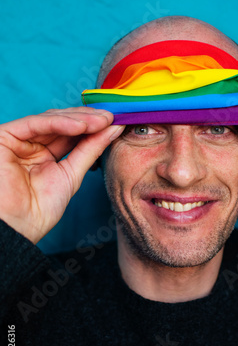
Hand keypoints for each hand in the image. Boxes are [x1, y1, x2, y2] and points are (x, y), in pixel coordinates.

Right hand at [0, 107, 123, 243]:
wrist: (17, 228)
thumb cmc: (39, 210)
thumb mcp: (72, 174)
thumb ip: (90, 150)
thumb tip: (113, 129)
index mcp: (45, 155)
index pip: (72, 133)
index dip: (94, 127)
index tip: (117, 122)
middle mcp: (30, 144)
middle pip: (63, 123)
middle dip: (90, 120)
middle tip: (113, 118)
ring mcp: (18, 139)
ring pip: (51, 119)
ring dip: (80, 119)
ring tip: (103, 121)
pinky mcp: (4, 136)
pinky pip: (35, 123)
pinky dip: (60, 123)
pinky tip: (82, 126)